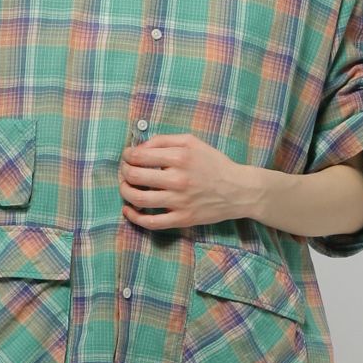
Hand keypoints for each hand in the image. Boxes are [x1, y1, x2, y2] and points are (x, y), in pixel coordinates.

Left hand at [119, 133, 256, 229]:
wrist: (238, 190)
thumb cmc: (214, 164)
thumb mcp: (192, 142)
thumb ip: (164, 140)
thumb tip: (139, 148)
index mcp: (180, 157)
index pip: (139, 156)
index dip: (127, 156)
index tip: (127, 157)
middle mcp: (178, 179)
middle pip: (135, 176)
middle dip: (124, 172)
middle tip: (125, 171)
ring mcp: (179, 201)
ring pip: (139, 199)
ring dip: (125, 192)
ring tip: (125, 187)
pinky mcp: (182, 219)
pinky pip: (151, 222)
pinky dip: (134, 217)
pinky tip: (128, 210)